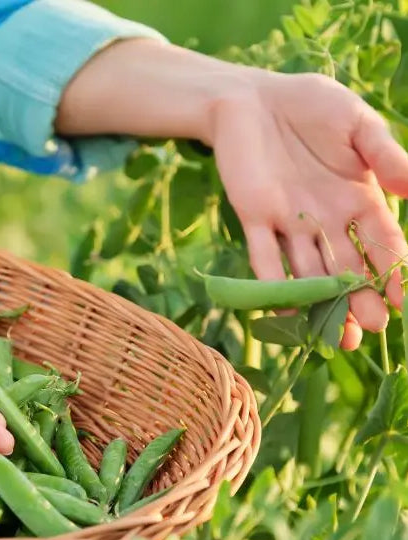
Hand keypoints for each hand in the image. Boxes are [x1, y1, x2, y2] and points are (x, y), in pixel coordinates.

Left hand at [211, 70, 407, 349]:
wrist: (252, 98)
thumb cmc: (310, 104)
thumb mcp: (356, 123)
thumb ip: (384, 154)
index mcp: (356, 197)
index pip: (380, 242)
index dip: (392, 271)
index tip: (402, 302)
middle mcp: (325, 219)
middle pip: (345, 267)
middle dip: (358, 299)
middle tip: (370, 331)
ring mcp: (288, 222)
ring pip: (308, 271)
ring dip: (321, 303)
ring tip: (336, 336)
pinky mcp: (254, 219)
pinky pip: (264, 257)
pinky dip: (273, 284)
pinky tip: (285, 313)